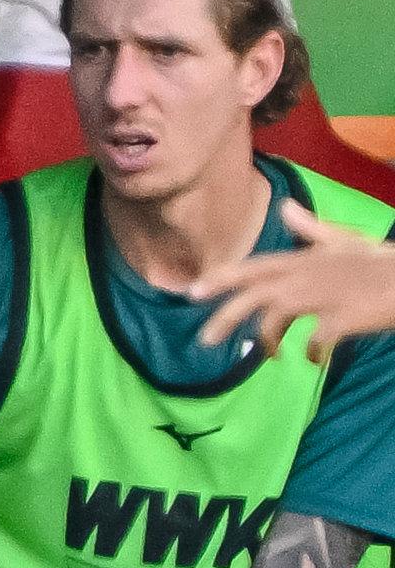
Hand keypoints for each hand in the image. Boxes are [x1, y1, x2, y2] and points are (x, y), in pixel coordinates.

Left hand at [197, 199, 394, 359]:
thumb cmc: (380, 263)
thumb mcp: (343, 241)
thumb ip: (310, 228)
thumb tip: (284, 207)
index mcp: (301, 260)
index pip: (251, 268)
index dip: (221, 279)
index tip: (192, 292)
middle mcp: (304, 275)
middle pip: (252, 296)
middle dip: (224, 318)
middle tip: (204, 341)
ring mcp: (323, 296)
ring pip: (276, 317)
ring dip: (268, 340)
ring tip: (271, 357)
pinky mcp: (344, 318)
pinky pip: (316, 340)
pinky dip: (311, 352)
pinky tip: (315, 360)